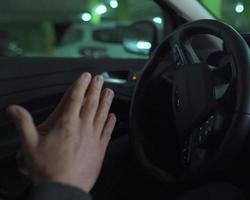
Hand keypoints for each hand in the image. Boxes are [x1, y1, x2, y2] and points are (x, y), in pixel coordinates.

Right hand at [7, 72, 115, 191]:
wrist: (64, 188)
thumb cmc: (47, 169)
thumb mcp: (29, 144)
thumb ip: (23, 124)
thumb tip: (14, 109)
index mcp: (66, 124)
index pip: (75, 99)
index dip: (80, 85)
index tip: (85, 76)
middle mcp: (82, 128)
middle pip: (91, 103)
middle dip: (95, 89)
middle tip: (99, 79)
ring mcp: (93, 138)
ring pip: (102, 114)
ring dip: (106, 102)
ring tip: (109, 91)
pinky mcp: (100, 149)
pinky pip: (107, 131)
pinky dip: (111, 122)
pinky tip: (113, 116)